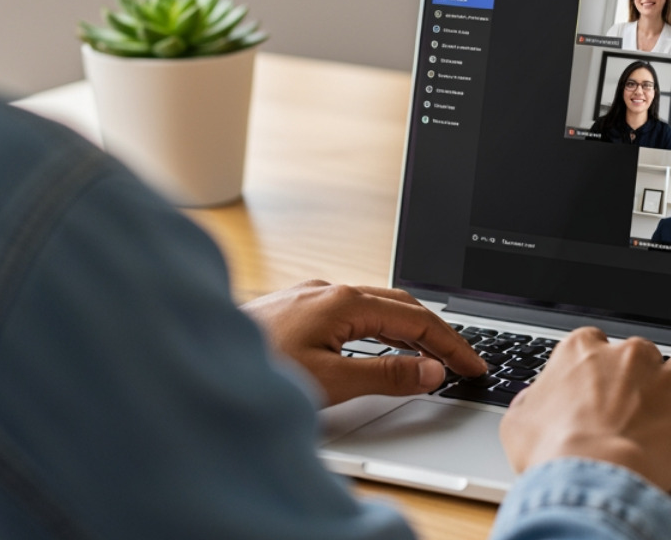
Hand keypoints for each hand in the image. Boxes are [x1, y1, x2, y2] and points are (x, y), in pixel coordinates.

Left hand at [241, 280, 486, 406]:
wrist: (197, 358)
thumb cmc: (255, 369)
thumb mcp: (330, 381)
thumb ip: (386, 375)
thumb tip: (430, 370)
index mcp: (344, 301)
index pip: (417, 320)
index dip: (451, 345)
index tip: (474, 366)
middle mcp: (329, 290)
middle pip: (401, 306)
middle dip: (436, 332)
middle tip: (462, 362)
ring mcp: (311, 296)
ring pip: (376, 307)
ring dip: (408, 328)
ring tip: (431, 356)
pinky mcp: (296, 308)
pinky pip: (353, 312)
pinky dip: (380, 328)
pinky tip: (380, 345)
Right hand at [500, 327, 670, 491]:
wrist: (590, 476)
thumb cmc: (553, 452)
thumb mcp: (518, 425)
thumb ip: (530, 405)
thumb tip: (532, 404)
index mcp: (583, 352)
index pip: (594, 342)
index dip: (599, 364)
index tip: (600, 381)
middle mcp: (629, 358)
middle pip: (645, 352)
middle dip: (647, 373)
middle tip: (642, 400)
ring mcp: (668, 383)